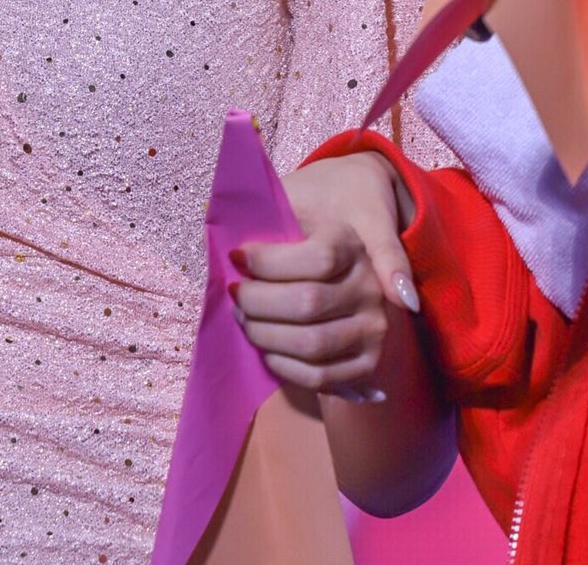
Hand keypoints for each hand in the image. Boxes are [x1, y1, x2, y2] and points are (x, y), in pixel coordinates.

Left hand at [233, 152, 417, 397]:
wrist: (349, 271)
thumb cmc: (307, 236)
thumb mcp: (294, 212)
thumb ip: (266, 218)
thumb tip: (213, 218)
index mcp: (352, 243)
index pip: (315, 258)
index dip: (268, 262)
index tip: (237, 258)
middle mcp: (370, 287)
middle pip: (308, 303)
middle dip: (258, 302)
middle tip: (234, 295)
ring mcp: (373, 328)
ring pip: (312, 343)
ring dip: (265, 335)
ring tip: (244, 319)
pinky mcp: (368, 363)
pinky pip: (321, 376)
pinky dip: (284, 365)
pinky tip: (265, 348)